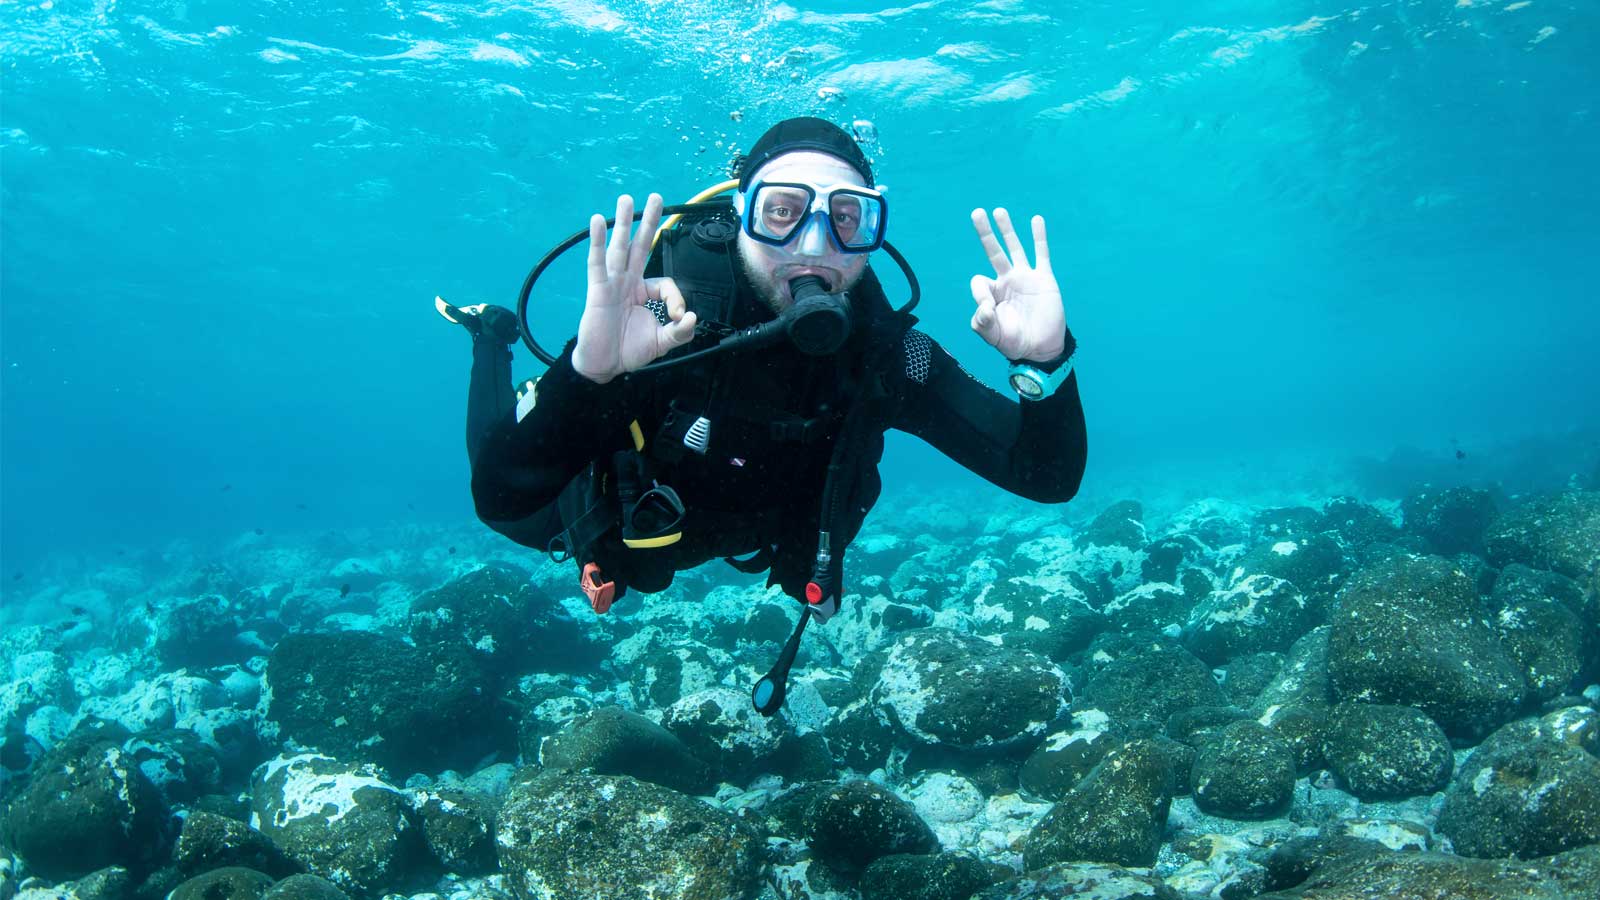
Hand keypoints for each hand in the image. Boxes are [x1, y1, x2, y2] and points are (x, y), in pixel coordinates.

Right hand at [572, 193, 697, 383]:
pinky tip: (597, 222)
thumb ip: (680, 332)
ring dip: (623, 223)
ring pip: (619, 248)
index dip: (676, 298)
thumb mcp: (662, 341)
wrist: (605, 365)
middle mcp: (627, 282)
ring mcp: (612, 284)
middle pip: (639, 246)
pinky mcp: (598, 290)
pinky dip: (597, 242)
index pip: (665, 282)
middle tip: (656, 197)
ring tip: (626, 200)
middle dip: (648, 222)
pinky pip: (597, 263)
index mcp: (642, 292)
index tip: (679, 316)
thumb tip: (693, 317)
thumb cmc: (628, 351)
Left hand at [969, 208, 1066, 362]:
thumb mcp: (992, 335)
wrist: (1040, 348)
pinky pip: (1041, 254)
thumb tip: (984, 306)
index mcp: (992, 293)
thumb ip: (982, 322)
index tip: (988, 309)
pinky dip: (1038, 237)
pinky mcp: (1043, 278)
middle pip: (993, 252)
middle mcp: (1007, 281)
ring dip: (1006, 230)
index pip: (979, 281)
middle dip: (984, 233)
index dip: (980, 293)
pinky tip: (1036, 220)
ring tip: (999, 211)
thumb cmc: (1014, 342)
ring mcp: (1025, 277)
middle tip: (976, 213)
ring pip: (1014, 248)